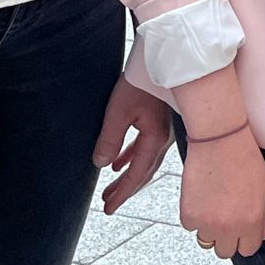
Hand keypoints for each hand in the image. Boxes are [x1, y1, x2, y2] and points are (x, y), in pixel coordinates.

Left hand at [92, 77, 173, 216]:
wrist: (162, 57)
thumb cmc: (141, 81)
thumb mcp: (118, 112)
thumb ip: (110, 140)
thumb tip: (100, 164)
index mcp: (155, 138)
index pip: (138, 174)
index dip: (123, 192)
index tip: (109, 208)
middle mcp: (163, 137)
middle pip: (144, 172)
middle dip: (126, 189)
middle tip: (109, 205)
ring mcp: (163, 129)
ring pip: (145, 161)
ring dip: (127, 175)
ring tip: (110, 188)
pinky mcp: (159, 120)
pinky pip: (145, 147)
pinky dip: (131, 158)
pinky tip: (118, 162)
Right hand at [179, 130, 264, 258]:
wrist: (219, 140)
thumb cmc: (245, 160)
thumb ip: (264, 215)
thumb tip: (261, 235)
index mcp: (251, 222)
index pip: (248, 250)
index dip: (245, 239)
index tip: (242, 230)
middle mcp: (229, 227)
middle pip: (225, 252)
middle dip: (227, 238)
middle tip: (226, 219)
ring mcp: (207, 223)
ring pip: (206, 241)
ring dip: (209, 229)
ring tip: (214, 205)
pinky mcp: (188, 215)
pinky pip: (191, 226)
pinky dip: (194, 216)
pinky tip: (201, 197)